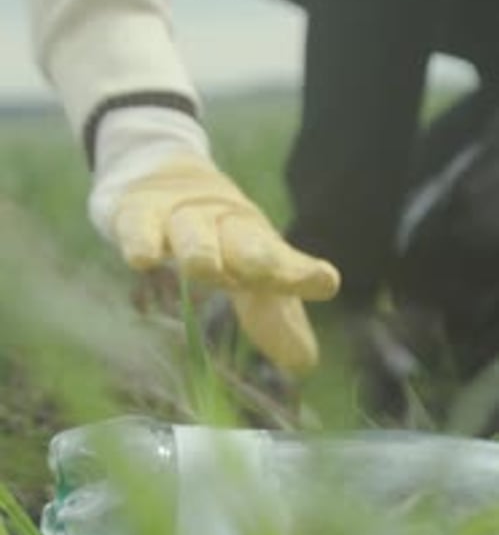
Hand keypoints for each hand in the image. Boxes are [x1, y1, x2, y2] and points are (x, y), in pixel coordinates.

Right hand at [110, 155, 339, 370]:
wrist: (158, 170)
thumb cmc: (216, 235)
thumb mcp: (246, 273)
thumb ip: (273, 317)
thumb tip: (305, 364)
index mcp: (254, 241)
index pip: (281, 258)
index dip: (300, 272)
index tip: (325, 282)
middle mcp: (222, 224)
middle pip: (241, 239)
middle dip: (255, 254)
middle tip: (265, 271)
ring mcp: (179, 216)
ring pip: (191, 231)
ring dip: (199, 248)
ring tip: (203, 268)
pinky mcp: (137, 212)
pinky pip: (138, 224)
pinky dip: (140, 239)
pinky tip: (142, 258)